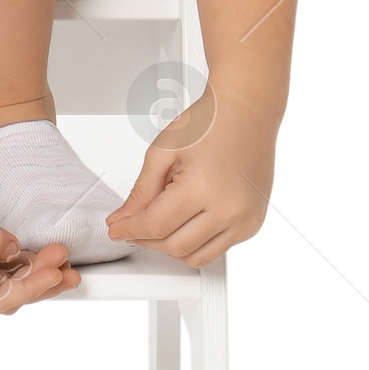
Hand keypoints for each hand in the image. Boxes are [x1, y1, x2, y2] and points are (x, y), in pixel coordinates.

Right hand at [0, 146, 79, 313]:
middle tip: (68, 266)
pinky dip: (30, 261)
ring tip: (66, 261)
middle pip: (9, 294)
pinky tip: (48, 254)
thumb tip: (13, 253)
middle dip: (41, 283)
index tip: (55, 271)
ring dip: (40, 273)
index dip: (31, 288)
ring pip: (12, 281)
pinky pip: (9, 263)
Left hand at [106, 87, 275, 266]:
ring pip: (196, 257)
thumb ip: (141, 190)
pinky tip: (185, 223)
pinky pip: (217, 250)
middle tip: (132, 226)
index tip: (116, 229)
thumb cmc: (209, 123)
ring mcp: (245, 220)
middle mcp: (228, 210)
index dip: (129, 230)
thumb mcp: (163, 151)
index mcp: (202, 188)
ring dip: (170, 248)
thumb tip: (123, 219)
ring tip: (159, 224)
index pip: (156, 225)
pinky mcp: (253, 224)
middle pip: (174, 246)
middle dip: (146, 240)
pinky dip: (195, 244)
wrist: (247, 112)